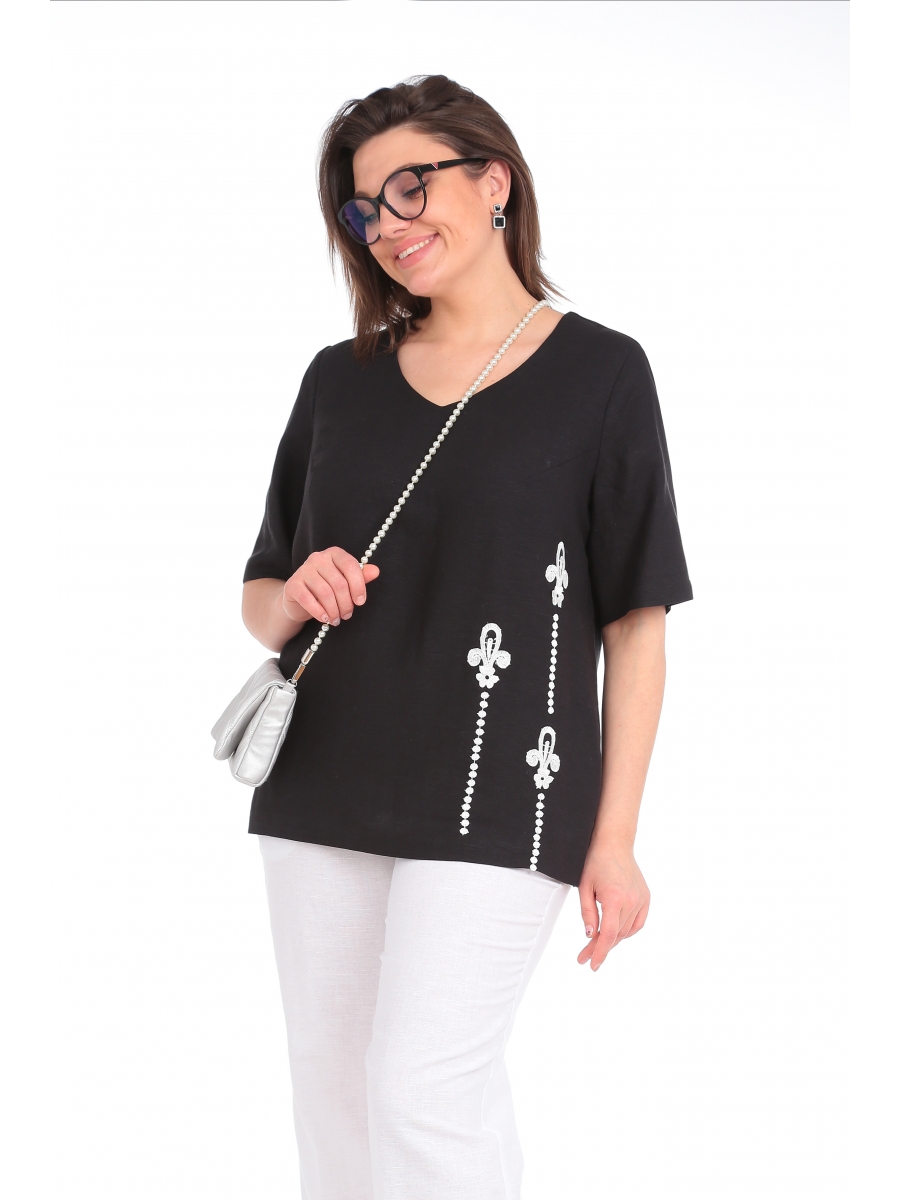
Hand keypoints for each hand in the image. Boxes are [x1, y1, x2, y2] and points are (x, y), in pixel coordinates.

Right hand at [283, 547, 379, 626]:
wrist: (299, 600)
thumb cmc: (327, 589)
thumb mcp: (345, 582)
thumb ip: (360, 576)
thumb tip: (376, 571)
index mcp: (334, 553)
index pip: (350, 566)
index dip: (358, 586)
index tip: (360, 602)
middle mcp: (317, 558)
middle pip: (339, 583)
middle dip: (346, 603)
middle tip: (347, 615)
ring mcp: (303, 570)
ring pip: (325, 593)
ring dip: (334, 610)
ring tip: (337, 619)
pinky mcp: (292, 584)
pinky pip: (308, 600)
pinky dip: (319, 612)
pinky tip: (325, 619)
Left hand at [576, 839, 649, 970]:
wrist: (614, 844)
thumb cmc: (595, 863)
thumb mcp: (584, 887)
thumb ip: (587, 913)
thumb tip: (589, 936)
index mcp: (614, 898)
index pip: (608, 934)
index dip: (599, 952)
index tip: (592, 965)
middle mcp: (631, 900)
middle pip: (616, 934)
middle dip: (600, 947)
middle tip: (584, 955)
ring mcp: (641, 899)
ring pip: (626, 931)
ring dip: (613, 939)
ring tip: (597, 941)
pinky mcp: (646, 898)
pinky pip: (638, 923)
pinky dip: (627, 931)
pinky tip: (616, 932)